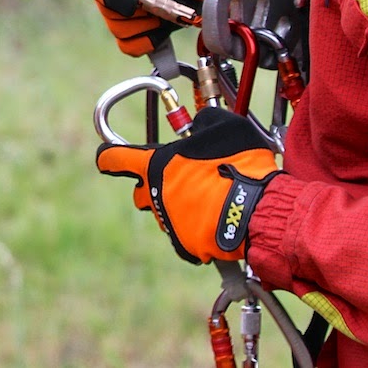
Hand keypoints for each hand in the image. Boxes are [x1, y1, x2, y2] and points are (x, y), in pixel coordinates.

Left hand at [96, 107, 279, 264]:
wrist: (260, 209)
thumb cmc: (241, 165)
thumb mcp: (224, 127)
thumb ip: (204, 123)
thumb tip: (200, 124)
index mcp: (156, 164)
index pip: (115, 158)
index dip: (110, 156)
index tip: (107, 158)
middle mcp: (157, 194)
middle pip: (140, 192)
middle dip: (152, 187)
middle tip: (177, 180)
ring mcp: (170, 221)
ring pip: (164, 213)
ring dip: (177, 206)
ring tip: (206, 199)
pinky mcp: (186, 245)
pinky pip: (184, 235)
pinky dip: (195, 228)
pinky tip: (215, 218)